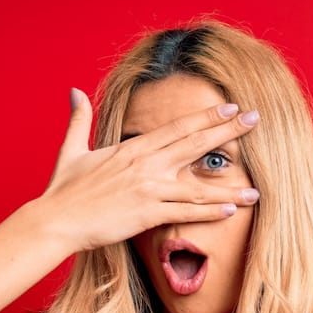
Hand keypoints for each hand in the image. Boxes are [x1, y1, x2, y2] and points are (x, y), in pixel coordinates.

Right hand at [34, 87, 260, 253]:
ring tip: (256, 190)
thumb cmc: (63, 190)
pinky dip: (210, 212)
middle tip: (257, 120)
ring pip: (199, 186)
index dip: (207, 117)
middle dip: (229, 131)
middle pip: (196, 144)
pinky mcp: (147, 214)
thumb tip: (74, 91)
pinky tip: (231, 211)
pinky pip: (186, 213)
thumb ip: (79, 120)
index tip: (231, 108)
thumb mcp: (72, 150)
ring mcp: (149, 189)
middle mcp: (146, 164)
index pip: (178, 127)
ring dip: (229, 188)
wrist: (55, 220)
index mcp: (133, 148)